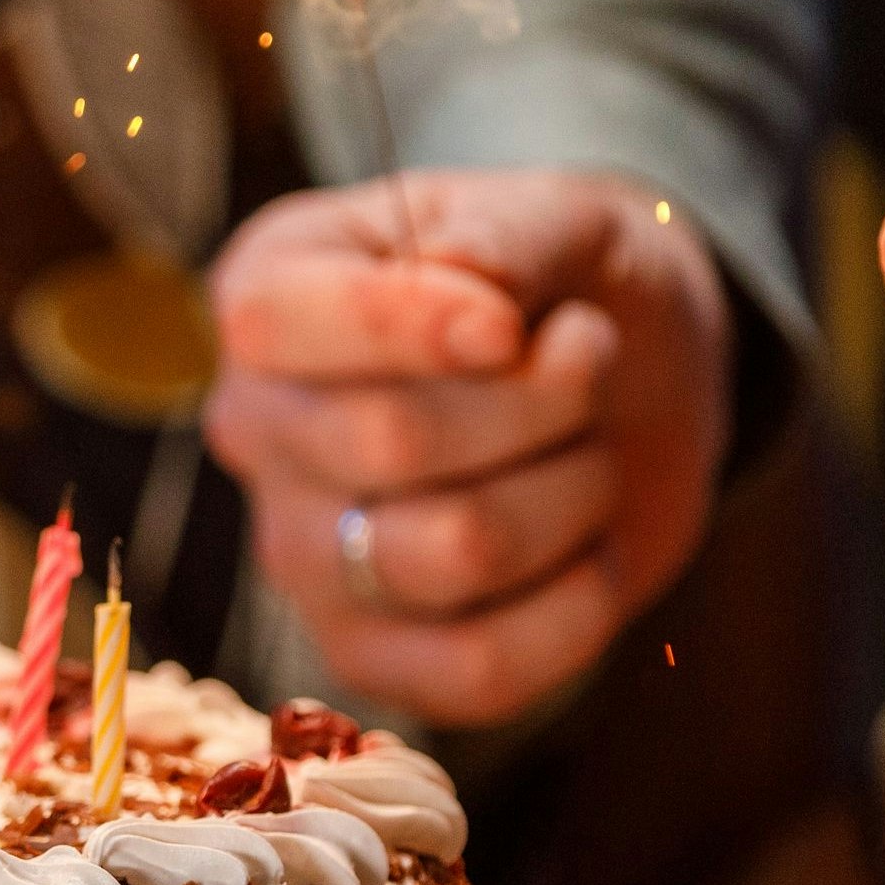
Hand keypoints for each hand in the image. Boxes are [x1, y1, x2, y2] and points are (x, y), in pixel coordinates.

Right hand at [202, 168, 729, 726]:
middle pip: (389, 442)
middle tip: (591, 355)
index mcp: (266, 299)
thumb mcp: (552, 216)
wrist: (625, 389)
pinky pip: (478, 668)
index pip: (283, 326)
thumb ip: (505, 238)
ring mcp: (304, 561)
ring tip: (592, 448)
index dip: (418, 329)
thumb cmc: (561, 288)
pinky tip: (590, 550)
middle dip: (541, 398)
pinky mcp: (374, 659)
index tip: (519, 323)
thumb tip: (472, 298)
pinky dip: (575, 607)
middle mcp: (258, 434)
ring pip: (451, 553)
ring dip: (573, 491)